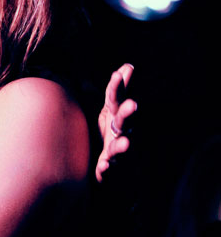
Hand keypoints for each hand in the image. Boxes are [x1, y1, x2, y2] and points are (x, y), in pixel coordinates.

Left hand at [95, 63, 135, 181]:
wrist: (108, 167)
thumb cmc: (110, 133)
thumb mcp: (111, 111)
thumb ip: (116, 92)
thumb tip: (127, 66)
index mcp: (116, 117)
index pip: (115, 99)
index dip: (117, 87)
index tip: (119, 72)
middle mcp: (119, 133)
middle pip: (124, 122)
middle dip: (128, 113)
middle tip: (133, 104)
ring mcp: (116, 152)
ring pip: (119, 148)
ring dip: (122, 146)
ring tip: (125, 143)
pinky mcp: (109, 169)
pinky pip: (108, 170)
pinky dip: (107, 169)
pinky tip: (104, 166)